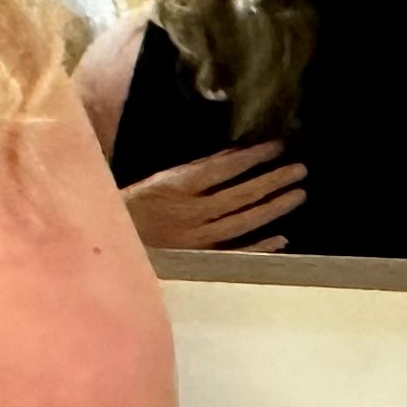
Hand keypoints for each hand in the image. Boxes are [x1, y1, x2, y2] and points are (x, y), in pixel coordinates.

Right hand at [118, 140, 300, 252]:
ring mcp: (195, 239)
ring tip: (297, 194)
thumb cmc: (133, 208)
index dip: (253, 157)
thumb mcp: (160, 181)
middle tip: (299, 169)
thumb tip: (233, 156)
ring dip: (273, 208)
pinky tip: (281, 238)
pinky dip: (259, 247)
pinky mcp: (197, 260)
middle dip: (273, 180)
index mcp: (177, 188)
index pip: (224, 169)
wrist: (106, 244)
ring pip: (242, 222)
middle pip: (240, 196)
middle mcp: (189, 214)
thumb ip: (194, 170)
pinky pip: (234, 253)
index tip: (278, 146)